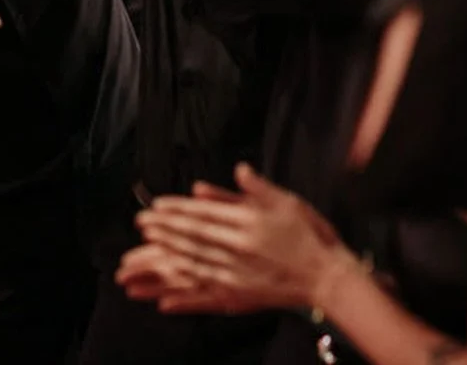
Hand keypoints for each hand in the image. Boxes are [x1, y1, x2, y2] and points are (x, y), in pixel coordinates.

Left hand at [118, 163, 346, 311]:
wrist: (327, 276)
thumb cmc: (308, 233)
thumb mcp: (286, 201)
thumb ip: (257, 188)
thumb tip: (237, 170)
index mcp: (248, 223)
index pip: (203, 214)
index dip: (176, 211)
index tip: (154, 207)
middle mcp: (238, 250)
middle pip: (192, 239)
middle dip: (163, 231)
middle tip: (139, 224)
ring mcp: (237, 276)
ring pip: (193, 266)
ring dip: (164, 262)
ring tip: (141, 256)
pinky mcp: (239, 296)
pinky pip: (206, 294)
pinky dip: (184, 294)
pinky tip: (165, 296)